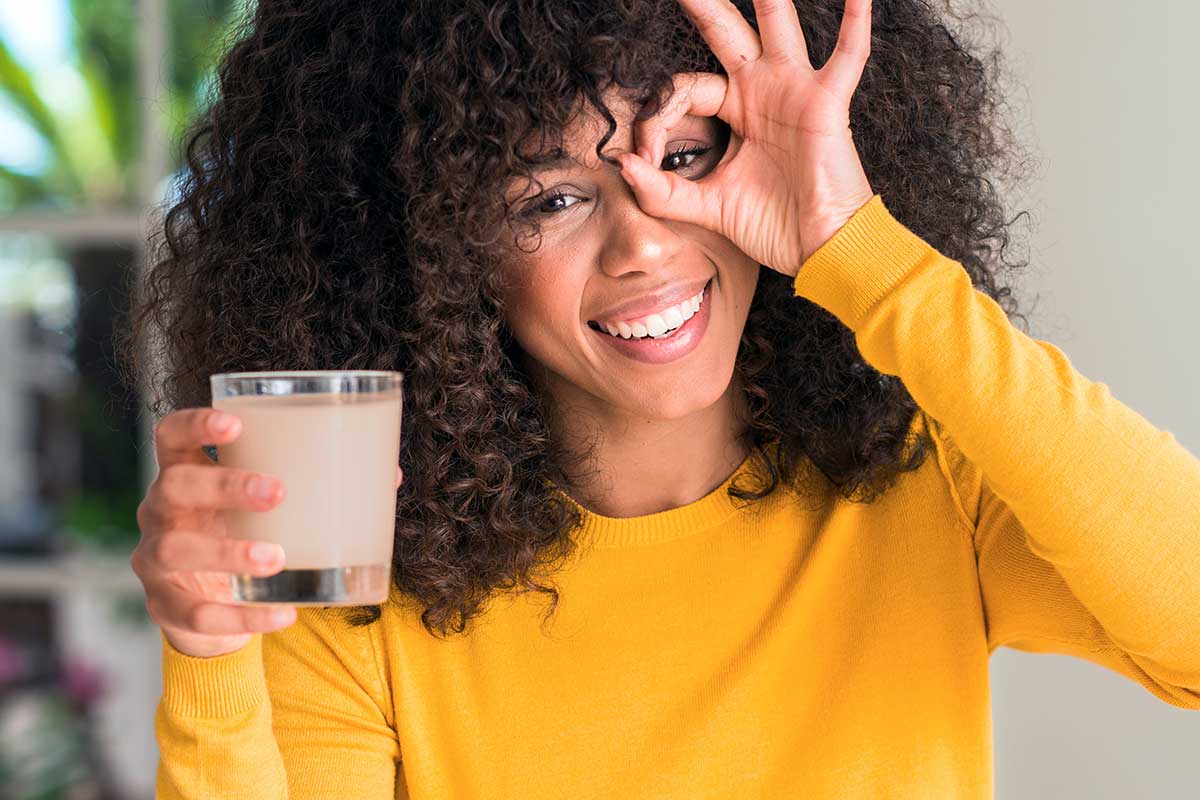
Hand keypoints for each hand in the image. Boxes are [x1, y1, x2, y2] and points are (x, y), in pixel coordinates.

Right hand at [130, 407, 405, 658]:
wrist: (211, 611)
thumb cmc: (245, 536)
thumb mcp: (268, 509)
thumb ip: (319, 487)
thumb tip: (388, 472)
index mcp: (186, 473)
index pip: (171, 434)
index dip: (196, 423)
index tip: (236, 423)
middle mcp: (161, 511)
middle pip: (175, 486)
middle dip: (225, 486)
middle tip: (279, 492)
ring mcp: (156, 560)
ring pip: (177, 550)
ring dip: (229, 553)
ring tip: (277, 558)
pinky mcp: (167, 606)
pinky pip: (199, 613)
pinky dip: (244, 616)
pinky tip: (284, 614)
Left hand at [615, 0, 876, 277]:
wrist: (819, 249)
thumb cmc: (774, 226)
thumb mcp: (707, 207)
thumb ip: (663, 191)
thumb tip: (622, 165)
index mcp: (735, 111)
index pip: (685, 90)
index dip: (658, 118)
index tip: (644, 161)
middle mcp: (762, 90)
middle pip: (724, 32)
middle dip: (701, 4)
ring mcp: (794, 90)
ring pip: (775, 26)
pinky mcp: (825, 103)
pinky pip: (847, 56)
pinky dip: (855, 24)